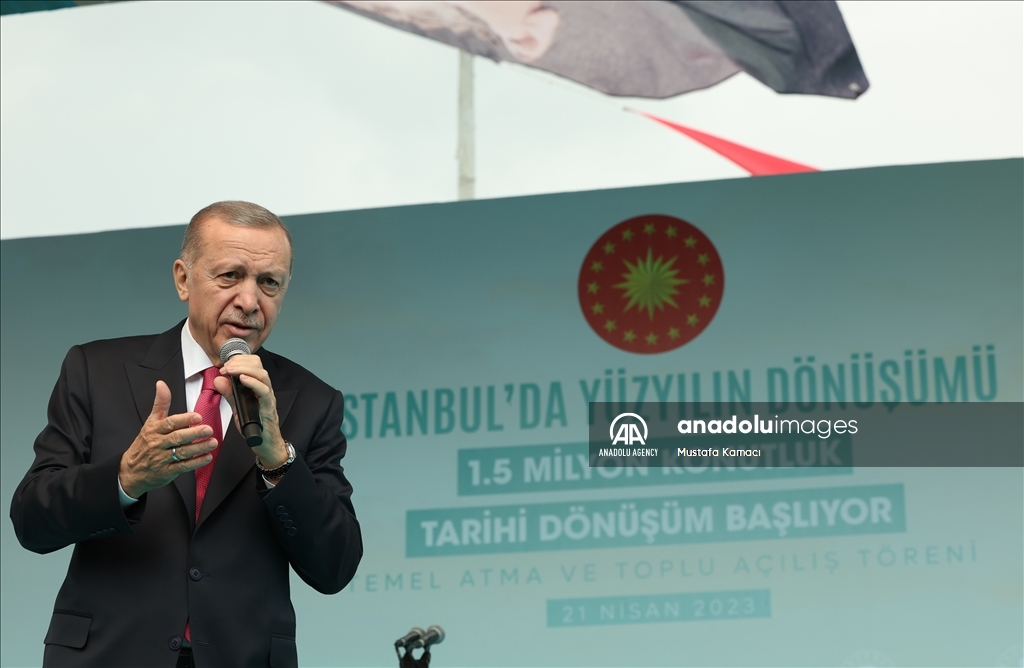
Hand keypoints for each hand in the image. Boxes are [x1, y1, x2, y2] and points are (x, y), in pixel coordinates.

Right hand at [118, 380, 218, 498]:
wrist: (131, 470)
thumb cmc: (144, 443)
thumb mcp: (150, 422)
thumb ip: (160, 403)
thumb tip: (161, 384)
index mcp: (154, 430)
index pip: (169, 423)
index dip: (184, 419)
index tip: (197, 416)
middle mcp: (158, 443)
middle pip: (177, 437)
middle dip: (194, 433)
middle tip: (208, 429)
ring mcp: (162, 458)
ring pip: (182, 452)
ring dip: (199, 447)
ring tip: (212, 442)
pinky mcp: (167, 471)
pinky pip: (183, 466)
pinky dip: (196, 462)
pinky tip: (207, 457)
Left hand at [215, 354, 289, 468]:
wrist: (265, 444)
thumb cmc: (254, 425)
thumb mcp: (237, 407)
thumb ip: (229, 393)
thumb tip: (219, 379)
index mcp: (257, 386)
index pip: (253, 364)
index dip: (239, 360)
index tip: (225, 364)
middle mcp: (264, 389)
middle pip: (258, 366)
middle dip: (240, 362)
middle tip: (226, 367)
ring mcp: (268, 397)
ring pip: (262, 375)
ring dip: (244, 369)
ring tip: (231, 370)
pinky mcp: (268, 407)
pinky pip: (264, 391)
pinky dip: (253, 383)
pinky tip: (243, 379)